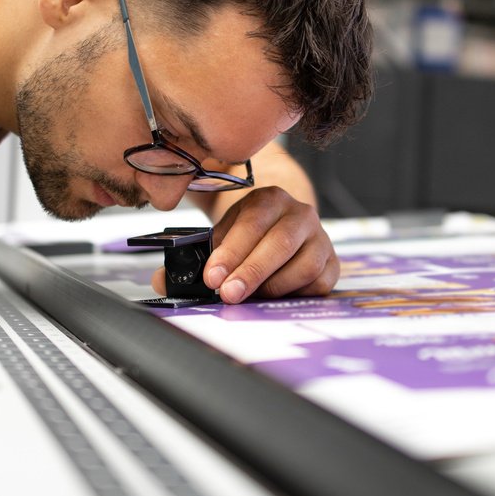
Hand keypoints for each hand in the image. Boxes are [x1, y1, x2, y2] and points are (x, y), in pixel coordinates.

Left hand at [151, 187, 338, 302]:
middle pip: (279, 244)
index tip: (212, 276)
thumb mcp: (222, 234)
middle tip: (229, 294)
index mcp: (269, 199)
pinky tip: (278, 295)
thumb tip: (163, 281)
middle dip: (251, 272)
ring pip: (305, 265)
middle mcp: (299, 214)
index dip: (231, 252)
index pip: (251, 223)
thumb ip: (194, 257)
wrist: (285, 224)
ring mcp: (320, 237)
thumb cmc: (250, 233)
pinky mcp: (332, 261)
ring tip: (253, 296)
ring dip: (275, 285)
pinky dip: (297, 293)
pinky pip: (320, 282)